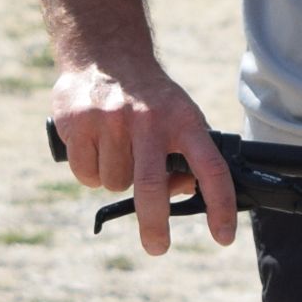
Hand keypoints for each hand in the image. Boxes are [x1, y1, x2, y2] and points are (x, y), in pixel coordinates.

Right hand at [45, 57, 236, 255]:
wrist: (107, 53)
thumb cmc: (151, 99)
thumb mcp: (179, 116)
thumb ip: (185, 154)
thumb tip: (181, 192)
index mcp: (183, 120)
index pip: (211, 168)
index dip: (220, 206)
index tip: (223, 237)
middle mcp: (148, 121)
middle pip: (150, 188)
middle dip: (155, 226)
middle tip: (158, 247)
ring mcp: (110, 121)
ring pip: (114, 184)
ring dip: (116, 181)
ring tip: (118, 152)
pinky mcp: (78, 123)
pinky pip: (85, 173)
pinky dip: (90, 173)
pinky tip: (94, 147)